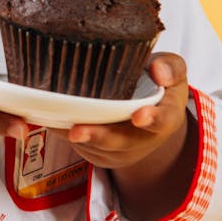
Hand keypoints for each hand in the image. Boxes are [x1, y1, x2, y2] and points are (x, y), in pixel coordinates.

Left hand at [64, 53, 197, 220]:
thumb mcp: (172, 72)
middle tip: (77, 131)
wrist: (149, 116)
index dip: (152, 119)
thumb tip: (158, 70)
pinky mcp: (99, 154)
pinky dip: (64, 133)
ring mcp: (120, 150)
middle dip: (99, 136)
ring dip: (75, 137)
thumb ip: (171, 66)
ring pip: (96, 146)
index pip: (164, 120)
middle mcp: (143, 139)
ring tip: (55, 123)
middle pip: (121, 141)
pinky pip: (81, 147)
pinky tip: (49, 119)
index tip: (139, 116)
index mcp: (166, 117)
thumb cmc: (158, 87)